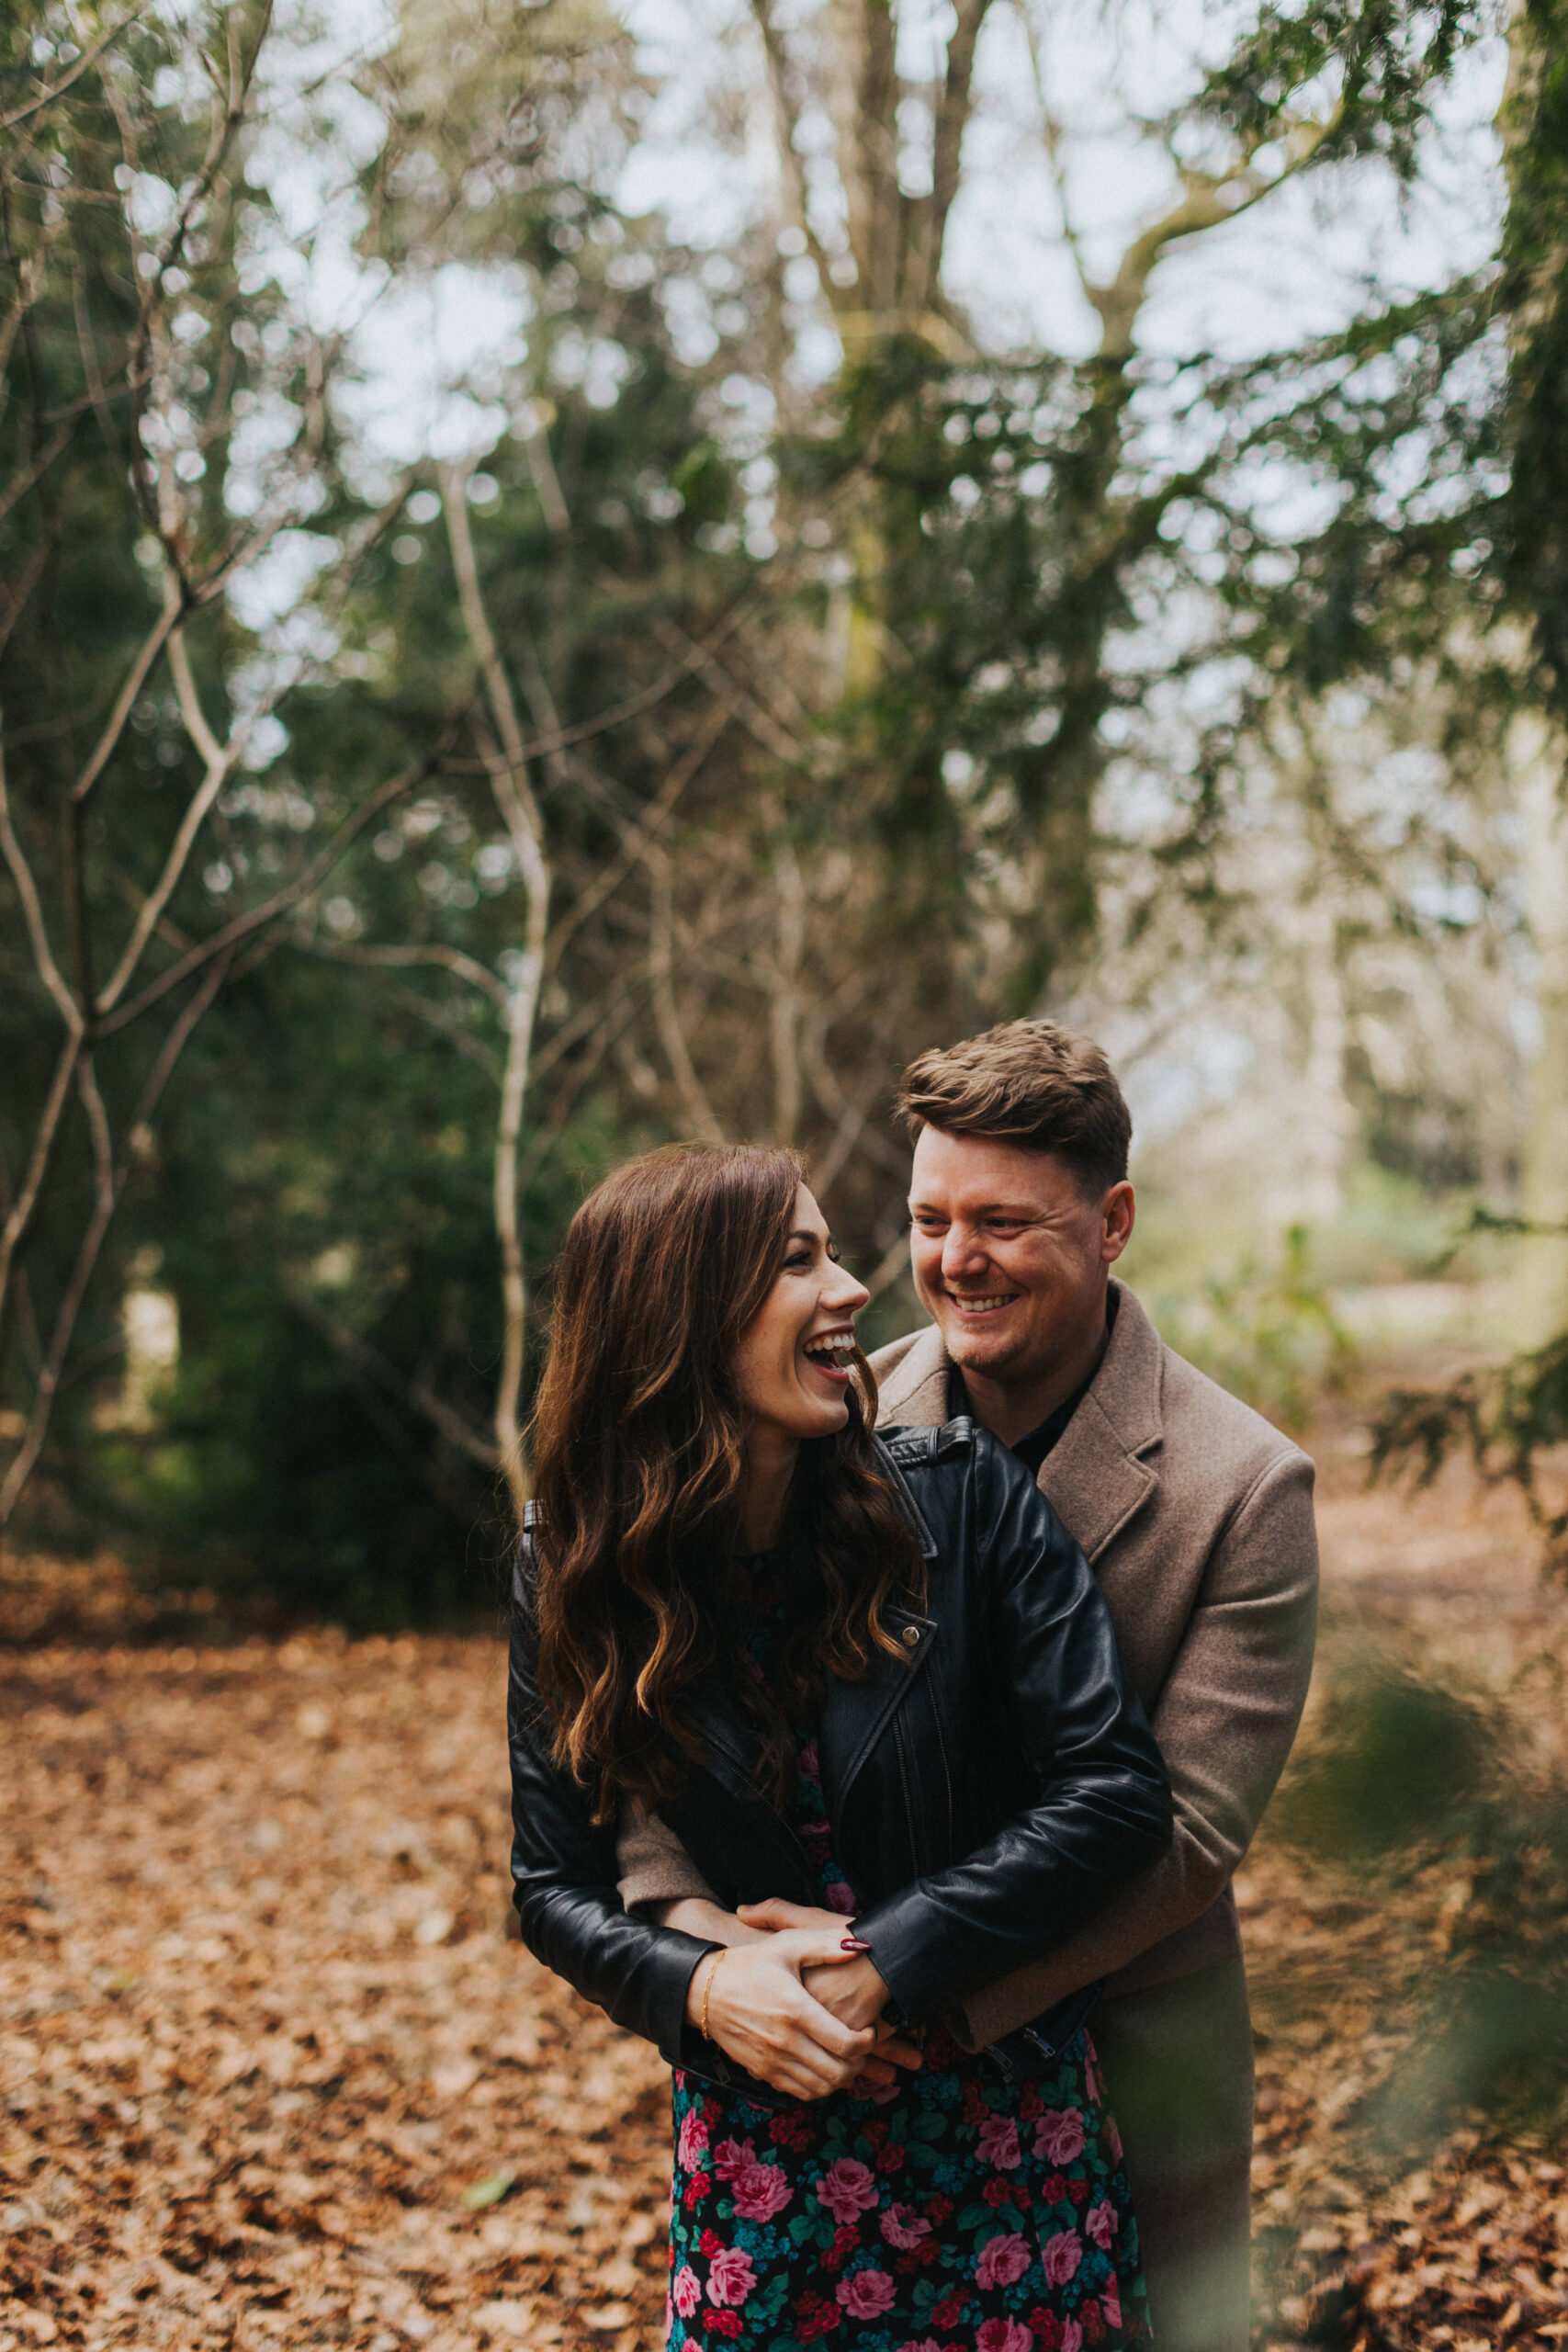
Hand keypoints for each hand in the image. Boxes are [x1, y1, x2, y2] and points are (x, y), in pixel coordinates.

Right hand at [739, 1900, 920, 2083]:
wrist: (705, 1991)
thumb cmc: (751, 1964)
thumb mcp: (787, 1945)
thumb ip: (825, 1945)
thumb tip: (863, 1945)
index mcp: (795, 2009)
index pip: (846, 2043)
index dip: (868, 2042)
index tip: (870, 2029)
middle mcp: (784, 2041)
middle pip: (839, 2073)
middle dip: (860, 2064)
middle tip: (862, 2047)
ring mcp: (772, 2061)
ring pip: (822, 2088)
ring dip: (841, 2078)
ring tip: (845, 2057)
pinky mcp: (762, 2072)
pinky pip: (800, 2093)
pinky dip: (819, 2086)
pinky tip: (822, 2065)